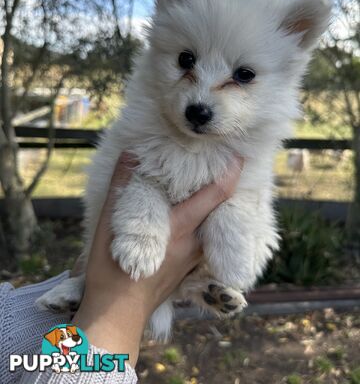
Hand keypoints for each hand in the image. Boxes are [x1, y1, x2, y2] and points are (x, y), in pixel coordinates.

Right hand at [73, 152, 242, 365]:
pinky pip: (202, 242)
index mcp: (178, 227)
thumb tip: (129, 153)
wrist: (117, 317)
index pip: (215, 195)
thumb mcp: (107, 225)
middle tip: (226, 167)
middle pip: (218, 210)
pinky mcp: (187, 271)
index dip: (230, 174)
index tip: (240, 157)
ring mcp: (192, 259)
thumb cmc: (110, 271)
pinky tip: (193, 220)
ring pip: (211, 227)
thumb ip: (121, 186)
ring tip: (208, 189)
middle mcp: (192, 243)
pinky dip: (204, 226)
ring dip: (214, 208)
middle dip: (225, 187)